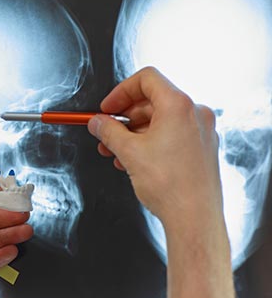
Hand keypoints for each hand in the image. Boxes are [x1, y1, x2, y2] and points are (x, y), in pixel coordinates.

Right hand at [88, 67, 238, 297]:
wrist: (193, 218)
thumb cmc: (170, 185)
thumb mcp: (128, 152)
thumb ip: (108, 131)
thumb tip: (97, 122)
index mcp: (178, 106)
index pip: (146, 79)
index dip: (121, 92)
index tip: (107, 109)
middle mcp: (194, 114)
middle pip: (151, 101)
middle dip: (124, 117)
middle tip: (105, 131)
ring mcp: (200, 131)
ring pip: (159, 121)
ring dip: (133, 133)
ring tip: (114, 151)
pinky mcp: (200, 148)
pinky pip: (170, 135)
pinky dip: (149, 142)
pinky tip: (132, 160)